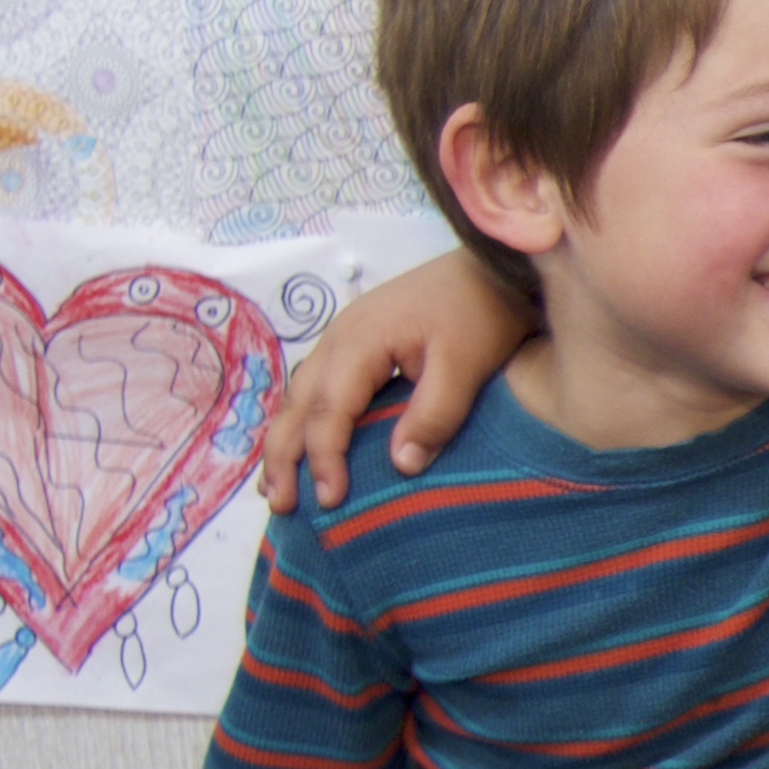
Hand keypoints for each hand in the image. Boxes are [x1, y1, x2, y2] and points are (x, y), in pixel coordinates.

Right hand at [259, 251, 534, 512]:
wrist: (495, 264)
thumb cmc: (482, 310)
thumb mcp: (465, 365)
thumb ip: (434, 414)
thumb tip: (400, 465)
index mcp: (359, 340)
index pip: (329, 410)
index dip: (323, 458)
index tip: (329, 500)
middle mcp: (338, 337)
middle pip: (297, 404)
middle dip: (282, 457)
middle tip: (277, 504)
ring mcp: (343, 336)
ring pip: (299, 395)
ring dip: (285, 440)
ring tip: (274, 487)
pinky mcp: (356, 342)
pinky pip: (316, 386)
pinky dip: (303, 420)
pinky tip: (303, 446)